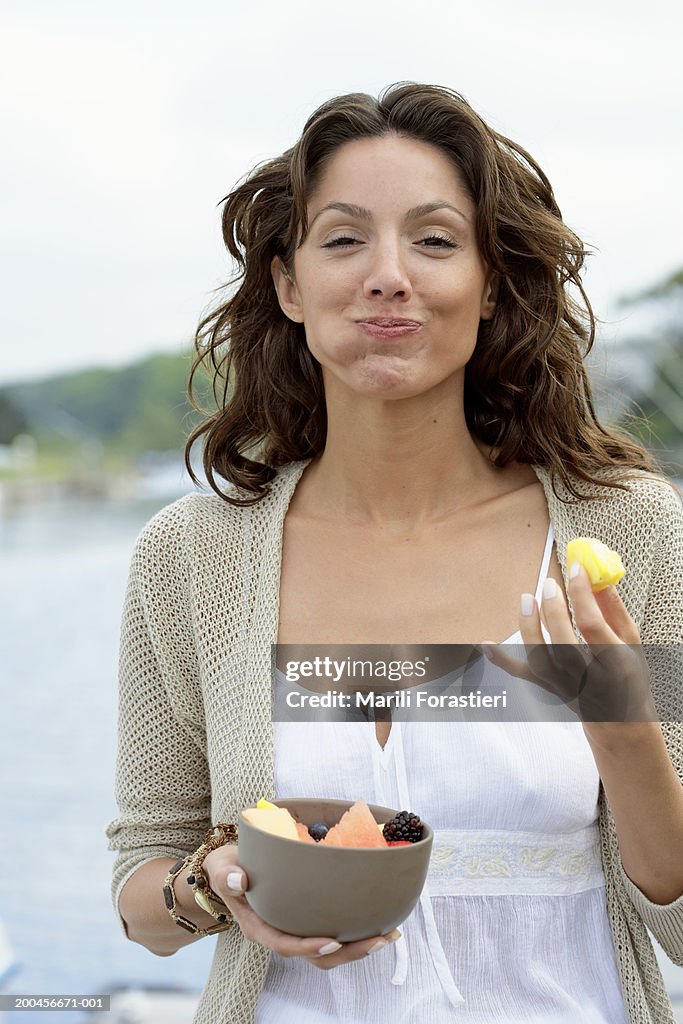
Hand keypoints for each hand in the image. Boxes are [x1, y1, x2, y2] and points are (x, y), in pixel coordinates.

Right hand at [203, 845, 400, 968]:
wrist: (230, 871)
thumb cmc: (227, 869)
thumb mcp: (222, 868)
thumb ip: (228, 875)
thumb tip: (238, 880)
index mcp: (260, 927)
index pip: (285, 945)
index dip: (308, 947)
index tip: (331, 942)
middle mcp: (280, 934)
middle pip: (316, 956)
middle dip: (349, 952)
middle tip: (379, 938)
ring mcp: (296, 931)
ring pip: (329, 952)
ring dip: (359, 947)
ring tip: (388, 934)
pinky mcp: (307, 922)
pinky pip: (333, 935)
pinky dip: (356, 932)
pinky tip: (378, 920)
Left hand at [479, 562, 656, 730]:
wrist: (618, 720)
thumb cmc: (628, 675)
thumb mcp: (633, 642)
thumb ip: (614, 609)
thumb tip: (597, 576)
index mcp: (616, 663)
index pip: (594, 626)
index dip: (582, 595)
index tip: (576, 569)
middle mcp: (589, 679)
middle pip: (565, 647)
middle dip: (554, 613)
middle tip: (549, 585)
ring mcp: (565, 686)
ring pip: (541, 661)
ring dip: (529, 629)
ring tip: (526, 598)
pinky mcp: (548, 689)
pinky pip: (522, 675)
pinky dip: (501, 660)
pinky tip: (485, 644)